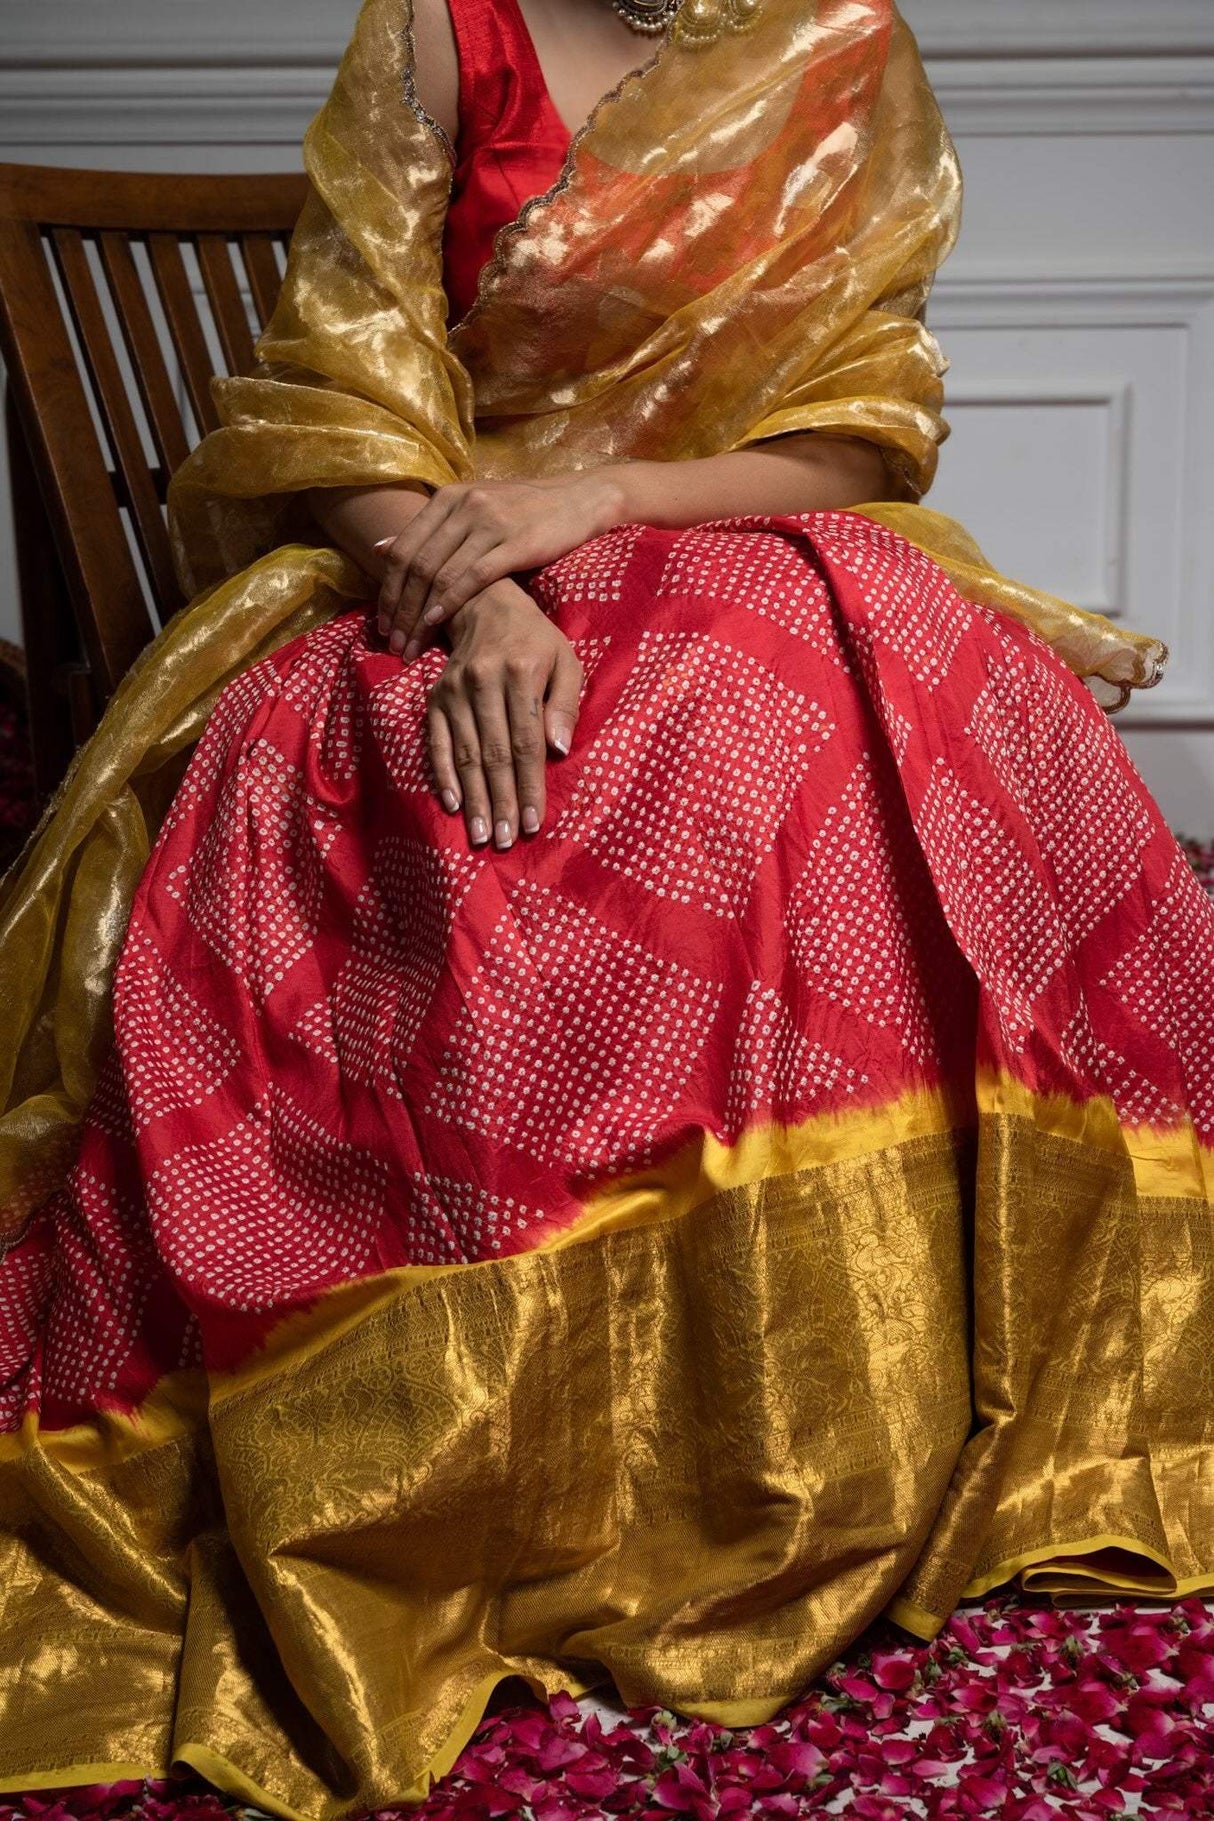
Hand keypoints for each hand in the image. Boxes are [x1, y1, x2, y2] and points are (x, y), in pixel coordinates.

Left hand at [377, 472, 624, 658]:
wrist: (577, 501)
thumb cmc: (522, 511)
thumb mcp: (471, 508)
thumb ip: (429, 529)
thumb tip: (379, 548)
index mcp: (447, 498)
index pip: (403, 549)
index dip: (388, 590)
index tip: (382, 624)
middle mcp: (463, 506)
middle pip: (417, 565)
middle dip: (400, 610)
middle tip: (392, 643)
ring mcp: (489, 523)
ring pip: (440, 574)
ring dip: (420, 615)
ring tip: (412, 645)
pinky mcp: (515, 543)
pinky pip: (473, 577)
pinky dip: (449, 602)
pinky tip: (437, 624)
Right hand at [426, 577, 583, 849]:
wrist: (485, 605)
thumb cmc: (536, 641)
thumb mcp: (565, 661)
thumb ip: (566, 705)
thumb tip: (558, 751)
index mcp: (521, 672)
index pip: (527, 740)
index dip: (530, 784)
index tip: (534, 821)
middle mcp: (483, 680)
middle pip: (494, 753)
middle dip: (502, 801)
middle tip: (506, 840)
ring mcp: (454, 690)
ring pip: (466, 754)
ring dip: (474, 799)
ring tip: (482, 834)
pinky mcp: (435, 697)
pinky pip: (438, 742)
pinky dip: (444, 774)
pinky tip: (452, 804)